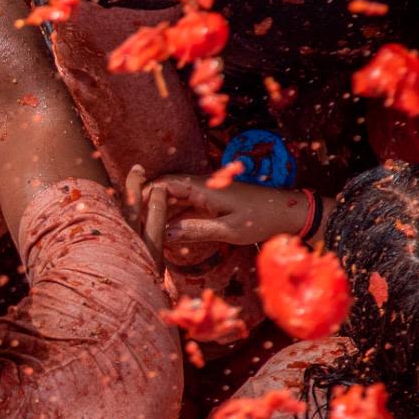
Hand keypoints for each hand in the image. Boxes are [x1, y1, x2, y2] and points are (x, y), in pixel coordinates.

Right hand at [128, 168, 312, 255]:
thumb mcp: (228, 229)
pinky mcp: (212, 202)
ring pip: (174, 198)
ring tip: (144, 230)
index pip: (165, 184)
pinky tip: (166, 232)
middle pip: (165, 190)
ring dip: (159, 211)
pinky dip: (173, 217)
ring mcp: (207, 193)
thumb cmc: (262, 219)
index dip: (144, 195)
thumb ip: (195, 230)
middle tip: (131, 224)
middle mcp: (203, 186)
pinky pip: (185, 206)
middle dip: (147, 204)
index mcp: (204, 187)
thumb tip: (164, 234)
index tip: (129, 211)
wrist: (290, 212)